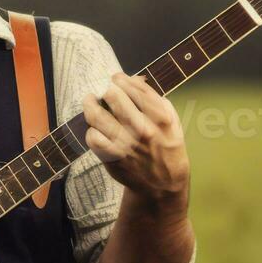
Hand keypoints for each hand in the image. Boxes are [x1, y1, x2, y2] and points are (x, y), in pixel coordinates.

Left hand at [82, 71, 190, 213]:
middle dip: (106, 90)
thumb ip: (155, 100)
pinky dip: (91, 129)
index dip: (122, 79)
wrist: (162, 184)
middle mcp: (143, 129)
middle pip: (114, 97)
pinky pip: (92, 137)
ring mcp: (126, 144)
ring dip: (90, 104)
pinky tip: (95, 127)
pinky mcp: (112, 157)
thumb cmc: (166, 147)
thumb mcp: (172, 122)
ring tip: (89, 100)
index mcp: (161, 118)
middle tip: (103, 91)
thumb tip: (134, 79)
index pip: (136, 88)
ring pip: (97, 115)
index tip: (116, 78)